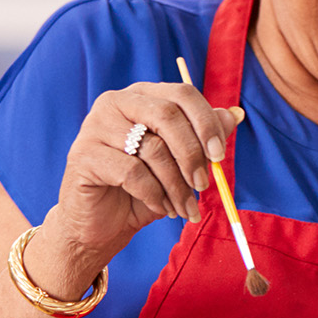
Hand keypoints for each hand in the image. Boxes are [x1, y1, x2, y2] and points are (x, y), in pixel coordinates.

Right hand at [46, 82, 242, 267]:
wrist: (102, 223)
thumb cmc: (145, 188)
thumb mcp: (180, 162)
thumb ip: (203, 136)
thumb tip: (234, 114)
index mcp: (142, 96)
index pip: (182, 94)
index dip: (206, 123)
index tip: (220, 155)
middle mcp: (115, 103)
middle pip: (167, 116)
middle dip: (193, 154)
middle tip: (204, 185)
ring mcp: (94, 127)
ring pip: (153, 149)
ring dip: (176, 184)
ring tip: (184, 206)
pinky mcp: (83, 155)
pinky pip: (132, 172)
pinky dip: (154, 194)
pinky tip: (160, 207)